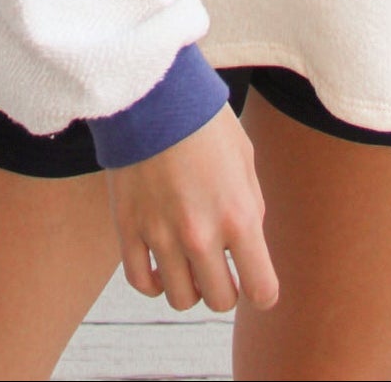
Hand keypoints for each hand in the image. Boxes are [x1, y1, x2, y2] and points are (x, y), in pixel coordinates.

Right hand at [105, 103, 278, 313]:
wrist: (154, 91)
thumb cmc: (205, 120)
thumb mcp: (245, 159)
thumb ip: (250, 208)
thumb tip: (246, 246)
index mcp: (238, 217)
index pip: (262, 291)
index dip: (262, 290)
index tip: (255, 279)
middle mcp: (200, 235)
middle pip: (220, 300)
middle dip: (227, 287)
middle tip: (221, 265)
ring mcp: (161, 235)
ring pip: (181, 299)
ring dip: (191, 287)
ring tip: (190, 263)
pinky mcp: (128, 228)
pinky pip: (141, 282)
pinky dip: (154, 283)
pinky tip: (161, 267)